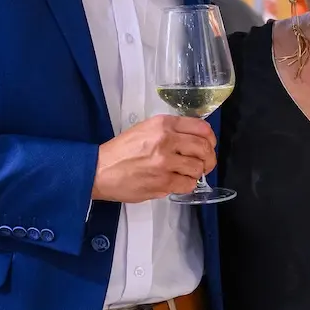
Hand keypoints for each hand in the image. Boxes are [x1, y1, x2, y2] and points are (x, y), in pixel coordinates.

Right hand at [93, 115, 215, 203]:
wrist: (100, 170)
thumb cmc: (121, 151)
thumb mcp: (145, 129)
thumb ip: (170, 131)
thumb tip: (195, 139)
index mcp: (163, 124)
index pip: (201, 127)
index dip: (210, 139)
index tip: (210, 145)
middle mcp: (166, 140)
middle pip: (203, 148)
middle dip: (209, 158)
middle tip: (205, 164)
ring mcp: (165, 162)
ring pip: (198, 167)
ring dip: (197, 173)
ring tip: (188, 174)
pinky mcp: (163, 182)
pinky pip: (188, 184)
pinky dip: (188, 184)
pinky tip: (179, 182)